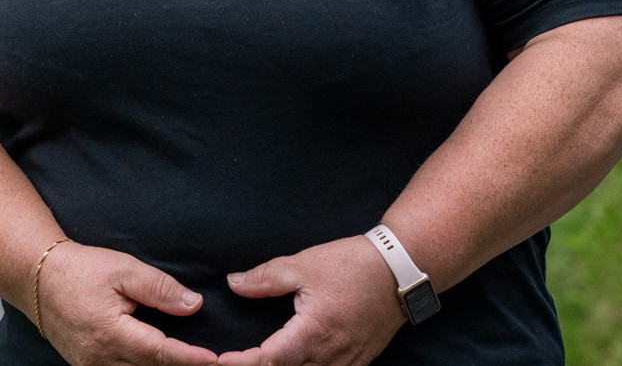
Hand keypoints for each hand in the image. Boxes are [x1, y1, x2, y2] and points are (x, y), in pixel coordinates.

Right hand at [36, 241, 219, 365]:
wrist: (39, 279)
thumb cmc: (81, 270)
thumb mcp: (123, 268)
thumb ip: (159, 288)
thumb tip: (194, 305)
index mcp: (110, 332)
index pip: (159, 352)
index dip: (189, 358)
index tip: (214, 359)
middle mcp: (100, 358)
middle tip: (211, 361)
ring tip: (187, 360)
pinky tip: (159, 361)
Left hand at [215, 235, 406, 365]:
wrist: (400, 270)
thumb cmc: (352, 265)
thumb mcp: (303, 265)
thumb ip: (265, 278)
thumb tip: (233, 284)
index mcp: (314, 332)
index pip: (269, 360)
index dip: (242, 363)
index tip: (220, 360)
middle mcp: (332, 355)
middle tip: (235, 361)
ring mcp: (348, 363)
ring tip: (259, 362)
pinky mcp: (359, 362)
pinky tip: (293, 363)